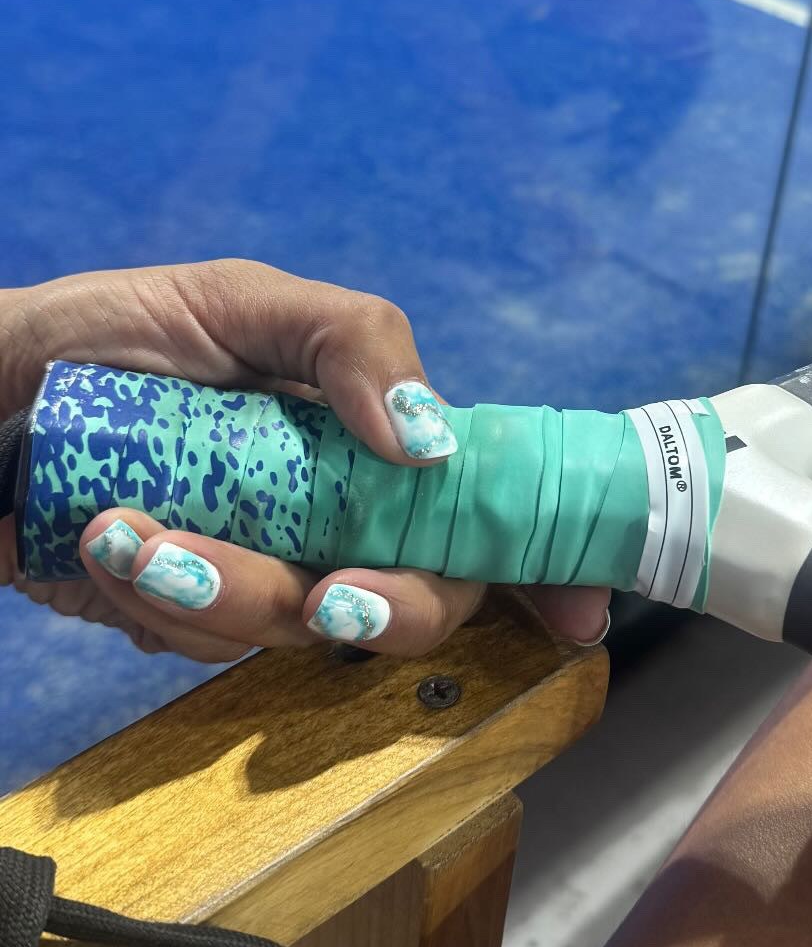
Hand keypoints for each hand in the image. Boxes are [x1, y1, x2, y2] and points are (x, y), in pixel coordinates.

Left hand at [0, 260, 609, 664]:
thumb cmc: (111, 330)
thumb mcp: (240, 301)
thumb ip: (352, 343)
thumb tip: (431, 437)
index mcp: (369, 441)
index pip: (477, 508)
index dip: (542, 565)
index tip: (577, 615)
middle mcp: (330, 515)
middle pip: (411, 600)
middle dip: (374, 606)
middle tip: (324, 594)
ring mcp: (257, 569)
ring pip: (291, 632)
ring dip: (215, 589)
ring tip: (123, 526)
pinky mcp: (177, 616)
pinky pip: (200, 646)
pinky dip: (152, 600)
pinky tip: (99, 543)